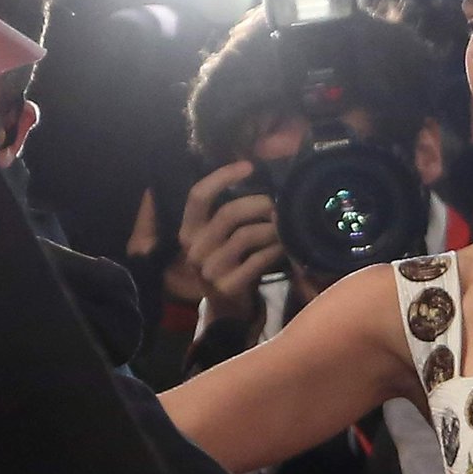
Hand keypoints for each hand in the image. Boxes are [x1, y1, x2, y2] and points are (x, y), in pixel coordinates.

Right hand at [169, 163, 282, 325]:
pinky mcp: (227, 287)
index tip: (248, 166)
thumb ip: (226, 213)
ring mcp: (209, 270)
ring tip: (283, 226)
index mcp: (188, 231)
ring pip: (245, 235)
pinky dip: (275, 250)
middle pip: (228, 214)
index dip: (222, 176)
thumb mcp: (217, 237)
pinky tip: (284, 247)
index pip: (198, 195)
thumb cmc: (227, 262)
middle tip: (277, 204)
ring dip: (271, 228)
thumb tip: (255, 175)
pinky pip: (258, 260)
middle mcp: (194, 249)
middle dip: (258, 204)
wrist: (225, 307)